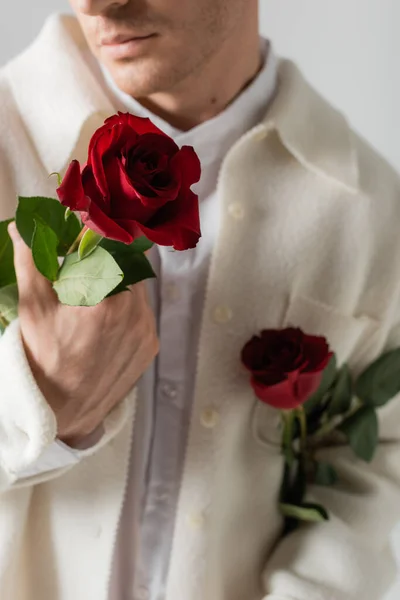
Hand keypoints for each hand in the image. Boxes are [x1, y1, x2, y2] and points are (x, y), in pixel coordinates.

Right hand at [8, 222, 158, 446]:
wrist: (61, 411)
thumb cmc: (42, 358)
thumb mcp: (33, 308)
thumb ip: (32, 260)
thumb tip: (21, 226)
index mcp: (107, 300)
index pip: (113, 247)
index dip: (99, 234)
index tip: (86, 229)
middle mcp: (135, 314)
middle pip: (129, 265)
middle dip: (109, 257)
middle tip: (86, 261)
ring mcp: (146, 331)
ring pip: (139, 288)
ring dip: (120, 280)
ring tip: (93, 292)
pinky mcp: (151, 346)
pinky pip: (144, 313)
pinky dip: (128, 306)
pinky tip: (105, 318)